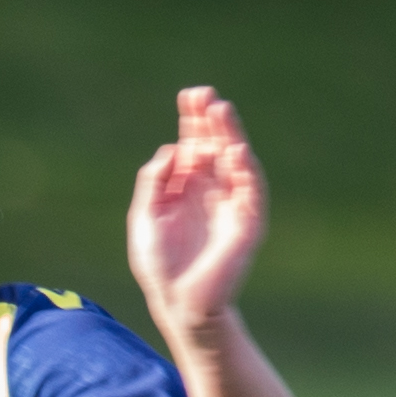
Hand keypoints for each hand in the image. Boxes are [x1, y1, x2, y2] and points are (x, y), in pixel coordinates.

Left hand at [126, 87, 267, 342]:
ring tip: (221, 111)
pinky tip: (235, 150)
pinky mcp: (247, 222)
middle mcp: (210, 189)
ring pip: (235, 161)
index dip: (192, 121)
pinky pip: (250, 190)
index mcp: (185, 185)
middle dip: (211, 120)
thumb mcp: (145, 215)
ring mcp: (231, 203)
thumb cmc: (158, 263)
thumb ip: (154, 182)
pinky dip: (245, 169)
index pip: (193, 144)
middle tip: (205, 94)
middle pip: (215, 145)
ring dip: (230, 135)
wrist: (178, 302)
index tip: (188, 96)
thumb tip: (172, 149)